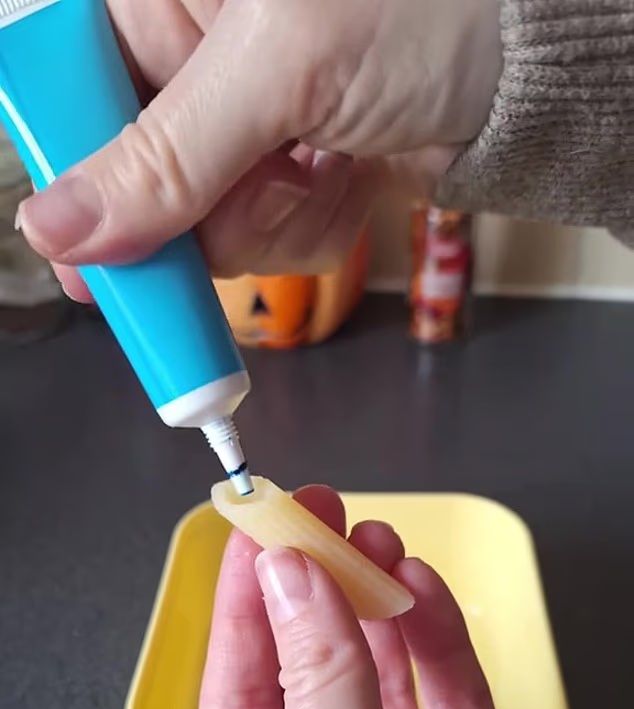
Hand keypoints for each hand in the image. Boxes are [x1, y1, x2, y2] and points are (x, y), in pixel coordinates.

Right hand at [19, 0, 501, 298]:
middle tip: (249, 198)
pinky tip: (349, 175)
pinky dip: (311, 225)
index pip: (78, 94)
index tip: (94, 249)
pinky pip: (265, 238)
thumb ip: (167, 157)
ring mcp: (246, 124)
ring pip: (204, 224)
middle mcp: (199, 57)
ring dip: (270, 217)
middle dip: (198, 211)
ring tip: (325, 163)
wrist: (536, 70)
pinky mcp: (288, 172)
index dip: (81, 176)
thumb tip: (63, 225)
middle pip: (137, 178)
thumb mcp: (282, 67)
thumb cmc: (435, 5)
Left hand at [200, 486, 594, 708]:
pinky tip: (420, 592)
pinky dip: (436, 643)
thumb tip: (292, 584)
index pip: (240, 699)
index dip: (248, 610)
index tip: (259, 536)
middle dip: (313, 596)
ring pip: (383, 679)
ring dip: (375, 608)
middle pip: (311, 679)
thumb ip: (321, 689)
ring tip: (373, 542)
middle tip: (319, 518)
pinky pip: (450, 701)